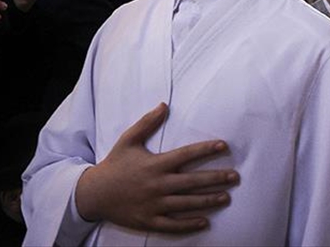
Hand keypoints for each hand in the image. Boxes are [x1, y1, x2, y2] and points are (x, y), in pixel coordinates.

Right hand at [75, 103, 238, 232]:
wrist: (93, 194)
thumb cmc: (114, 165)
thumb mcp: (128, 140)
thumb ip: (147, 123)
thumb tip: (164, 105)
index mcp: (155, 164)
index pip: (186, 155)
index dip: (206, 149)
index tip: (223, 145)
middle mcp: (157, 184)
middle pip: (192, 181)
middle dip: (216, 178)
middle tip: (235, 177)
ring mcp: (154, 204)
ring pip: (187, 204)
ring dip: (208, 201)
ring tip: (226, 197)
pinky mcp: (149, 221)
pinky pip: (173, 224)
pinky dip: (189, 224)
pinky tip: (205, 221)